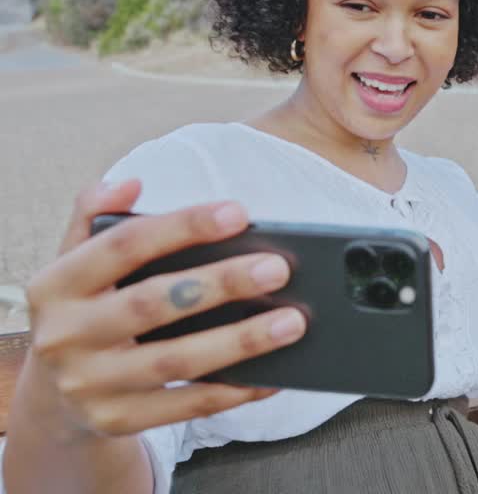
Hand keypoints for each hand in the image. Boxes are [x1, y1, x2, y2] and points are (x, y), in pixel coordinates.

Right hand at [17, 179, 306, 442]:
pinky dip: (235, 390)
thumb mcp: (77, 263)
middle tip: (279, 268)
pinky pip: (187, 407)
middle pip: (153, 303)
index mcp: (55, 284)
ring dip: (241, 341)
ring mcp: (88, 384)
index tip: (239, 213)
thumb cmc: (86, 309)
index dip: (183, 226)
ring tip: (293, 321)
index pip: (124, 245)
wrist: (55, 394)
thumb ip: (96, 218)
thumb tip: (128, 184)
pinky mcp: (115, 421)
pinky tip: (275, 372)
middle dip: (222, 284)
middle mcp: (64, 335)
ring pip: (176, 361)